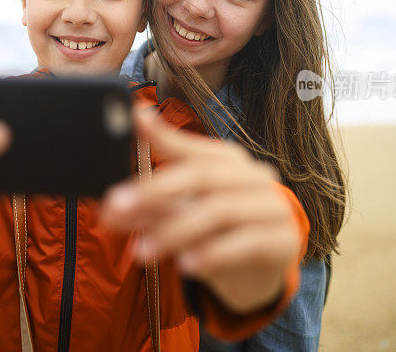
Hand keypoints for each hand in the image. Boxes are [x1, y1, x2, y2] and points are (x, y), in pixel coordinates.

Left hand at [100, 111, 300, 312]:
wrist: (260, 275)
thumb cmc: (218, 234)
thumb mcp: (182, 216)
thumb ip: (152, 207)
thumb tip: (112, 205)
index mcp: (229, 161)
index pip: (192, 147)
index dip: (163, 135)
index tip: (136, 120)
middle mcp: (253, 176)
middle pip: (202, 176)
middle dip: (155, 192)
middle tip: (117, 209)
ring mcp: (273, 206)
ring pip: (220, 210)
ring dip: (175, 231)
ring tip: (141, 251)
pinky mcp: (283, 239)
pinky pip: (247, 242)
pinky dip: (213, 253)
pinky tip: (186, 266)